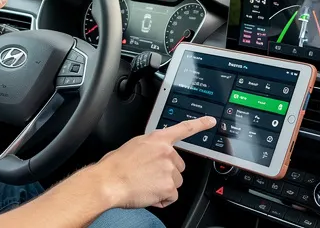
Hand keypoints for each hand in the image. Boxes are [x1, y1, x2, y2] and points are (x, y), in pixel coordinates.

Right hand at [87, 116, 215, 209]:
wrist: (108, 181)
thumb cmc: (114, 166)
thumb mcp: (133, 146)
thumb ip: (149, 148)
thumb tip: (152, 156)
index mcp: (157, 139)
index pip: (183, 128)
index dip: (200, 124)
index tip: (211, 121)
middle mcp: (166, 152)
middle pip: (178, 167)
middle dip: (167, 173)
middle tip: (148, 176)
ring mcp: (169, 169)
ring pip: (175, 183)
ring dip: (163, 187)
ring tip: (145, 185)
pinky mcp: (169, 186)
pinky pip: (171, 197)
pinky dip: (161, 199)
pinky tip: (148, 194)